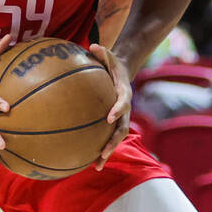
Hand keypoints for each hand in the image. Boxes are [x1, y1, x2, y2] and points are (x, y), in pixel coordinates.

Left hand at [88, 44, 130, 168]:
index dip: (118, 110)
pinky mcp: (112, 124)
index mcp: (124, 93)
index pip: (123, 103)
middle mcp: (125, 110)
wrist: (122, 74)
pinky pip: (106, 138)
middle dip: (113, 141)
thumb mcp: (109, 56)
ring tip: (96, 166)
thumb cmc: (112, 64)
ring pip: (116, 139)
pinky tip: (86, 162)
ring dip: (107, 152)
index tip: (108, 118)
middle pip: (122, 128)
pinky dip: (99, 150)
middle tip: (104, 151)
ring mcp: (120, 119)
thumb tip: (93, 45)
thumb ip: (102, 52)